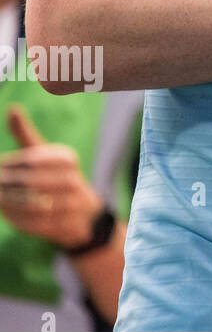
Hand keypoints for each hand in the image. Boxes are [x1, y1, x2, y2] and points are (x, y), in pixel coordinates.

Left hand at [0, 106, 104, 249]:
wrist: (84, 214)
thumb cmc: (55, 177)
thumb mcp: (44, 153)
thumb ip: (25, 133)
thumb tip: (12, 108)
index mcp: (68, 158)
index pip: (31, 158)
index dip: (9, 164)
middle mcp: (73, 179)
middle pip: (29, 181)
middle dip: (5, 184)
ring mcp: (70, 204)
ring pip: (30, 203)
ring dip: (8, 202)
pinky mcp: (63, 224)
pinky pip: (34, 222)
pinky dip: (15, 218)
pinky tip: (5, 212)